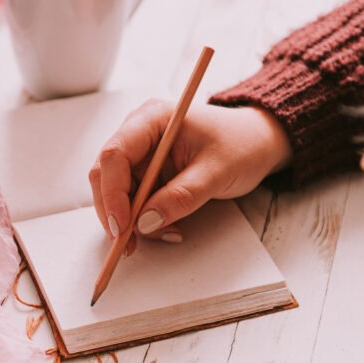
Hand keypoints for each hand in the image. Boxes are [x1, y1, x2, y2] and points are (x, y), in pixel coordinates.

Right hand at [89, 101, 291, 253]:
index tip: (122, 225)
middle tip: (128, 243)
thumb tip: (146, 222)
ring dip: (131, 220)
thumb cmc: (242, 144)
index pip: (115, 153)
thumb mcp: (217, 172)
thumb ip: (182, 196)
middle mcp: (138, 133)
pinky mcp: (146, 173)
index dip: (112, 191)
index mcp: (152, 119)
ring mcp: (141, 154)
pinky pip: (132, 201)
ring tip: (164, 233)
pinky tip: (165, 228)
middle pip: (106, 174)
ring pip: (115, 192)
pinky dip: (143, 220)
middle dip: (114, 211)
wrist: (257, 143)